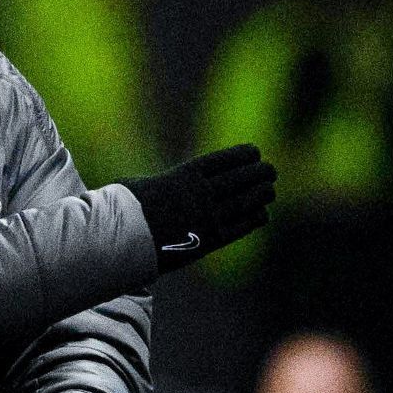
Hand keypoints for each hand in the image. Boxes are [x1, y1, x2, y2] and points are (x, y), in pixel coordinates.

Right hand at [119, 143, 276, 273]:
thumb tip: (161, 185)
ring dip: (261, 193)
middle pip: (240, 179)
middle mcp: (201, 194)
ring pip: (245, 201)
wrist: (122, 241)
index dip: (242, 154)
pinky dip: (254, 218)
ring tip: (269, 189)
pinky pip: (240, 227)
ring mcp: (208, 217)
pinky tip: (262, 214)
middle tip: (270, 170)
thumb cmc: (124, 211)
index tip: (254, 152)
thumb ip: (161, 182)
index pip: (223, 160)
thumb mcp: (138, 184)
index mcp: (184, 175)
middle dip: (259, 172)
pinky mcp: (210, 241)